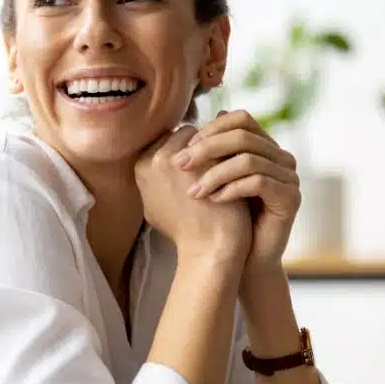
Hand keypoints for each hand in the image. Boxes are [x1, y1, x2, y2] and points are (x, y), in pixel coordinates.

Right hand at [134, 124, 251, 265]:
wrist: (208, 250)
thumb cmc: (186, 232)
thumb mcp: (158, 204)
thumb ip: (158, 177)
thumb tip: (165, 156)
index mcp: (141, 166)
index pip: (168, 140)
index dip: (190, 151)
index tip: (205, 166)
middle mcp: (156, 158)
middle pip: (186, 133)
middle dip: (204, 145)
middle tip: (222, 162)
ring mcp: (182, 158)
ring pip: (207, 135)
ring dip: (220, 146)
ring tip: (233, 165)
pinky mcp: (209, 160)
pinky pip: (225, 142)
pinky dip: (234, 151)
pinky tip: (243, 166)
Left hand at [176, 110, 300, 271]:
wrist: (242, 259)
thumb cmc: (222, 219)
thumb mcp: (209, 181)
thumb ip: (203, 155)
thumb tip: (185, 126)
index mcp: (263, 147)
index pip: (240, 119)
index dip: (210, 130)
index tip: (183, 150)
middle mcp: (280, 157)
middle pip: (244, 135)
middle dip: (207, 149)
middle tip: (180, 165)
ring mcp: (289, 177)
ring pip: (249, 160)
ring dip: (215, 174)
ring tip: (193, 191)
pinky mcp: (291, 198)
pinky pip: (259, 183)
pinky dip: (232, 190)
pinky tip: (213, 201)